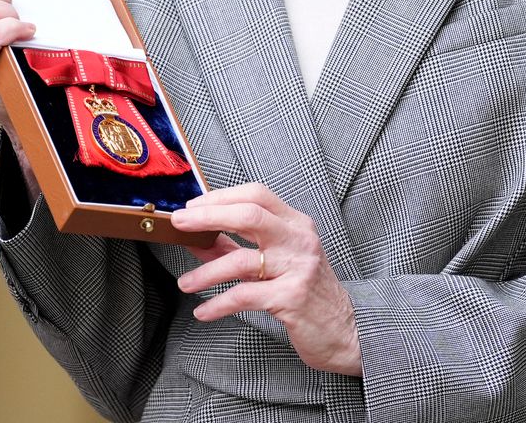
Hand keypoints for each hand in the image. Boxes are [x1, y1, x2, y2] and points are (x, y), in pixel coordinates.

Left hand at [173, 183, 361, 376]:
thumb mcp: (273, 263)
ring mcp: (297, 267)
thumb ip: (236, 248)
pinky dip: (219, 304)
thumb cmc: (306, 292)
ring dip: (207, 271)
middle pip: (250, 216)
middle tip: (180, 224)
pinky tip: (204, 311)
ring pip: (243, 259)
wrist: (345, 330)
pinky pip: (245, 296)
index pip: (256, 195)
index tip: (193, 207)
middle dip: (209, 217)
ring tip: (185, 283)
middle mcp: (299, 239)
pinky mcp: (292, 298)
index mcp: (296, 223)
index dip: (221, 197)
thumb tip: (196, 238)